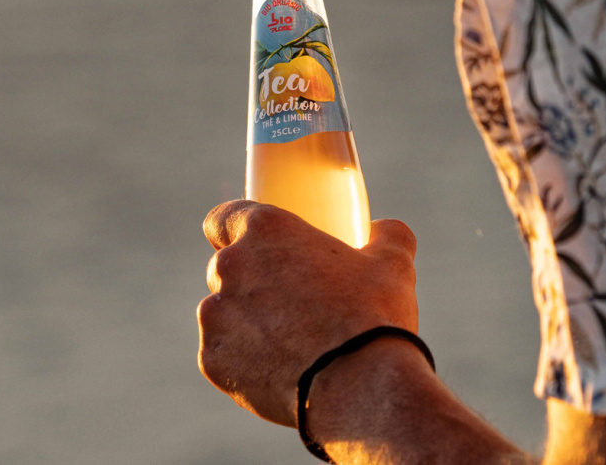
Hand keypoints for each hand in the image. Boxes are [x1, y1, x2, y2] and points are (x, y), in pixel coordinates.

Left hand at [197, 200, 417, 426]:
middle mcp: (230, 266)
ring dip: (244, 319)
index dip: (232, 228)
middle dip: (249, 278)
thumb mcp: (392, 262)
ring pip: (222, 310)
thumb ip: (387, 235)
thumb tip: (382, 230)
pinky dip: (243, 359)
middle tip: (288, 297)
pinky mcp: (213, 361)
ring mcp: (216, 316)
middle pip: (226, 265)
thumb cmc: (373, 315)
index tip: (255, 246)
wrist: (360, 388)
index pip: (223, 217)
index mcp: (265, 230)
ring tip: (288, 340)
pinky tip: (278, 369)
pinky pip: (223, 353)